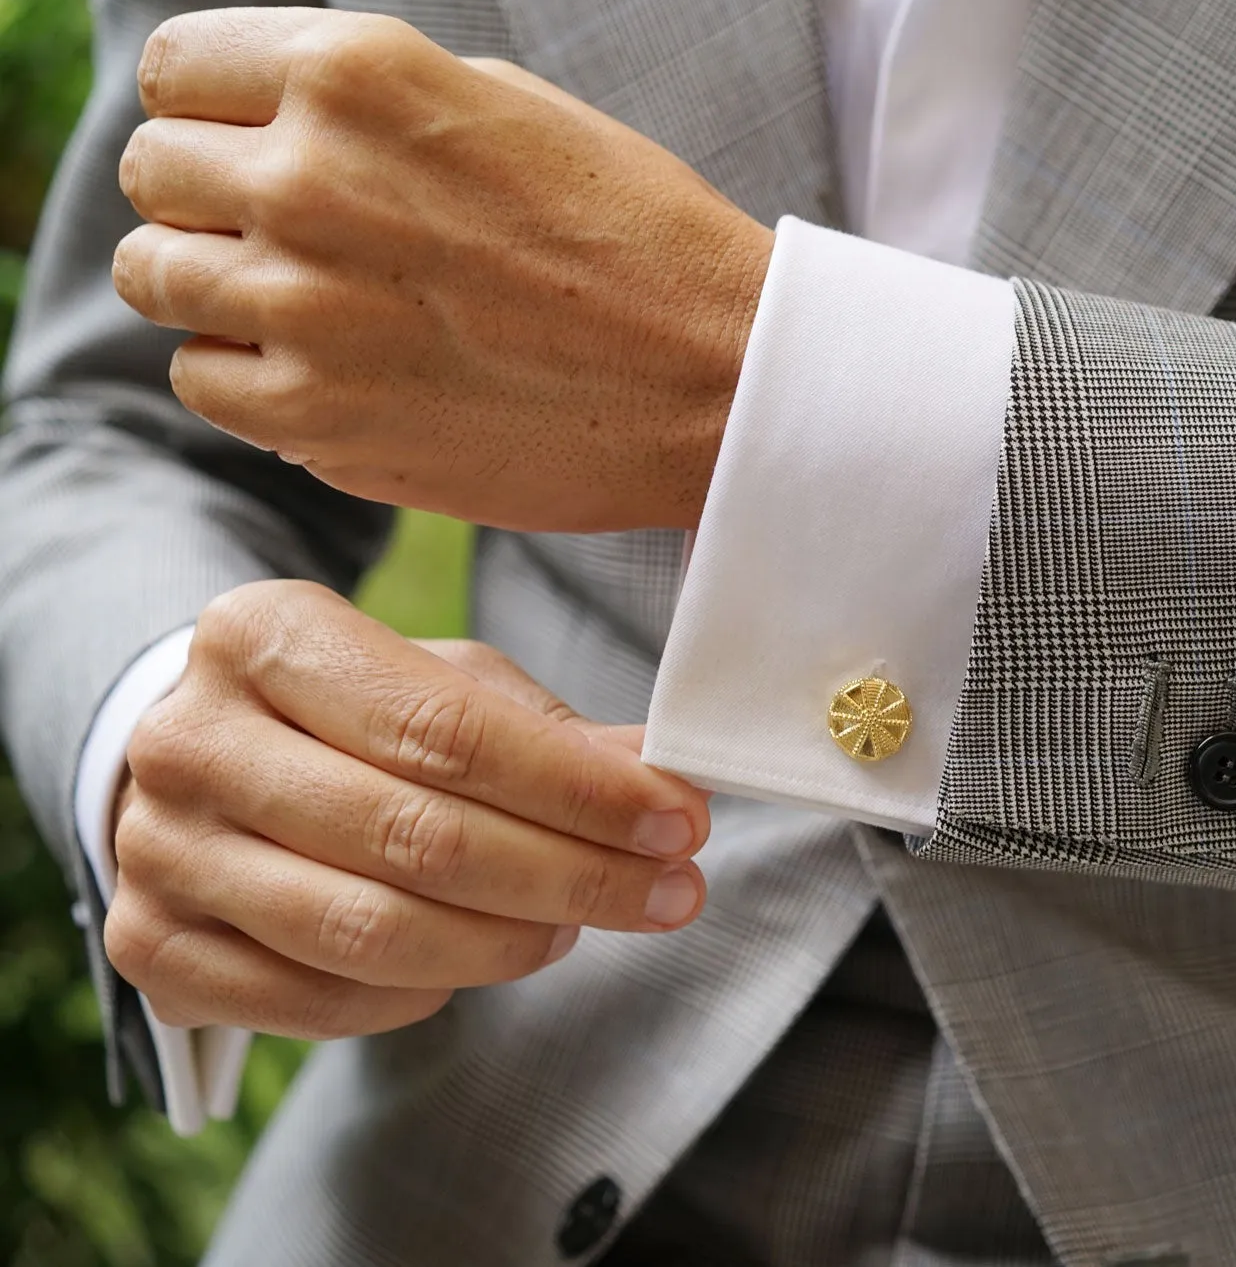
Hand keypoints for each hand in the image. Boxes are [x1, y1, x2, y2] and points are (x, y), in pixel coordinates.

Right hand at [103, 580, 710, 1039]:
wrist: (205, 765)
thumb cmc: (349, 715)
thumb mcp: (443, 685)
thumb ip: (549, 732)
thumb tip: (667, 778)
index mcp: (260, 635)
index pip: (444, 729)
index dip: (577, 789)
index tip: (681, 821)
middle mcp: (188, 741)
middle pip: (415, 837)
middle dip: (572, 875)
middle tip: (672, 892)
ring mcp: (157, 852)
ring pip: (370, 931)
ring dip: (510, 942)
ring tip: (581, 924)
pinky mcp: (153, 947)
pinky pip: (323, 1001)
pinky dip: (428, 992)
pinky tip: (484, 956)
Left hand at [111, 7, 773, 532]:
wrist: (722, 381)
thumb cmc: (636, 236)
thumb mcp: (505, 107)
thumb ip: (364, 102)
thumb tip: (260, 125)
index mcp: (357, 75)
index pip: (176, 72)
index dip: (212, 110)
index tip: (254, 147)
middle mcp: (310, 180)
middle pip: (154, 175)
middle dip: (208, 199)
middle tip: (291, 235)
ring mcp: (305, 307)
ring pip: (159, 281)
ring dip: (217, 289)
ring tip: (311, 306)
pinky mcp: (319, 419)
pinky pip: (204, 381)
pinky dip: (248, 376)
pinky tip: (332, 370)